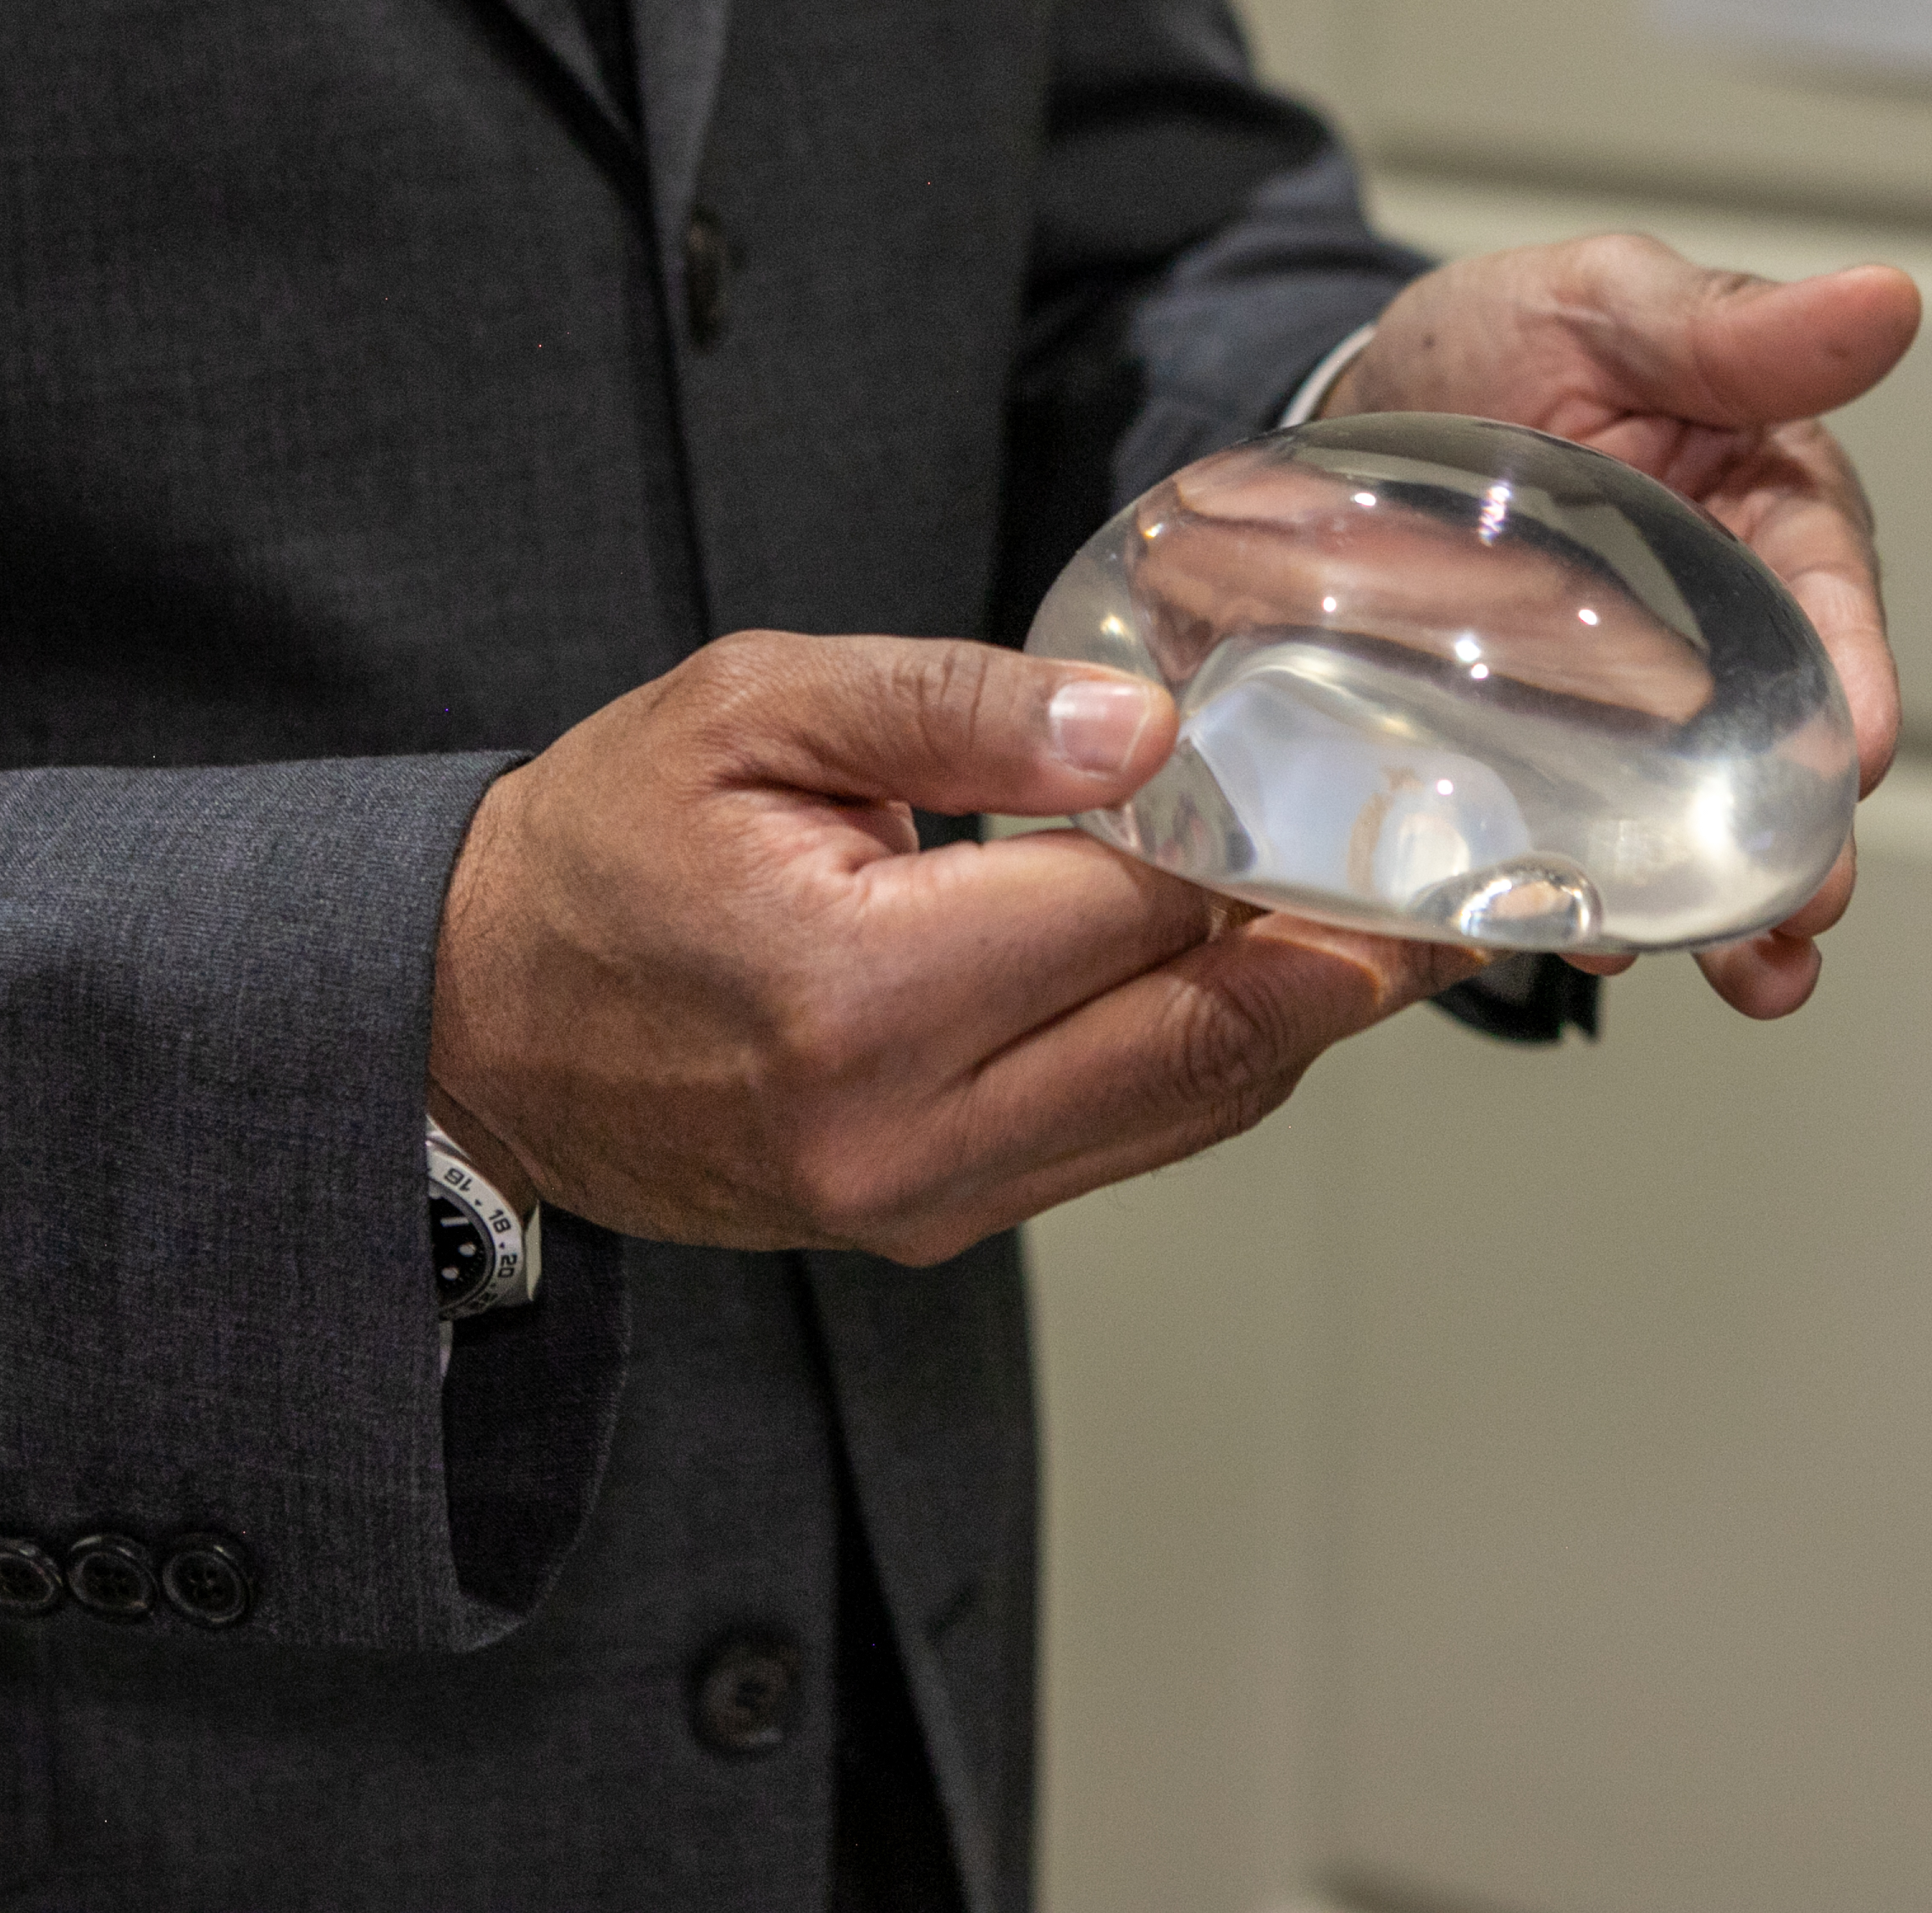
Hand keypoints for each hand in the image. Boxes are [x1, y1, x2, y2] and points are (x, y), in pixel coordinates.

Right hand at [426, 632, 1476, 1261]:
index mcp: (859, 991)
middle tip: (1466, 872)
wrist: (465, 1030)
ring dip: (1304, 1016)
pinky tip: (1270, 979)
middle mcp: (906, 1129)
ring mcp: (923, 1202)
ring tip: (1401, 916)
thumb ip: (954, 706)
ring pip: (1187, 1108)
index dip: (1285, 845)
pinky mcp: (930, 1225)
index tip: (1396, 788)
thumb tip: (1142, 726)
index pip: (1144, 909)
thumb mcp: (749, 713)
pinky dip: (1214, 1061)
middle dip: (1354, 954)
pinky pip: (1124, 1146)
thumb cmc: (592, 854)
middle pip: (1208, 1036)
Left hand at [1318, 233, 1919, 1017]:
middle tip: (1807, 915)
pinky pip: (1572, 842)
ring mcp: (1625, 716)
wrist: (1339, 409)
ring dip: (1728, 910)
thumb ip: (1732, 329)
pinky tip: (1584, 948)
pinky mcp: (1537, 766)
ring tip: (1750, 982)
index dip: (1856, 677)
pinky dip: (1587, 901)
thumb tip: (1887, 299)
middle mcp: (1715, 634)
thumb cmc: (1494, 341)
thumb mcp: (1604, 306)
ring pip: (1693, 822)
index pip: (1831, 603)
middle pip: (1782, 748)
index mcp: (1764, 514)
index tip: (1865, 748)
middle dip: (1807, 841)